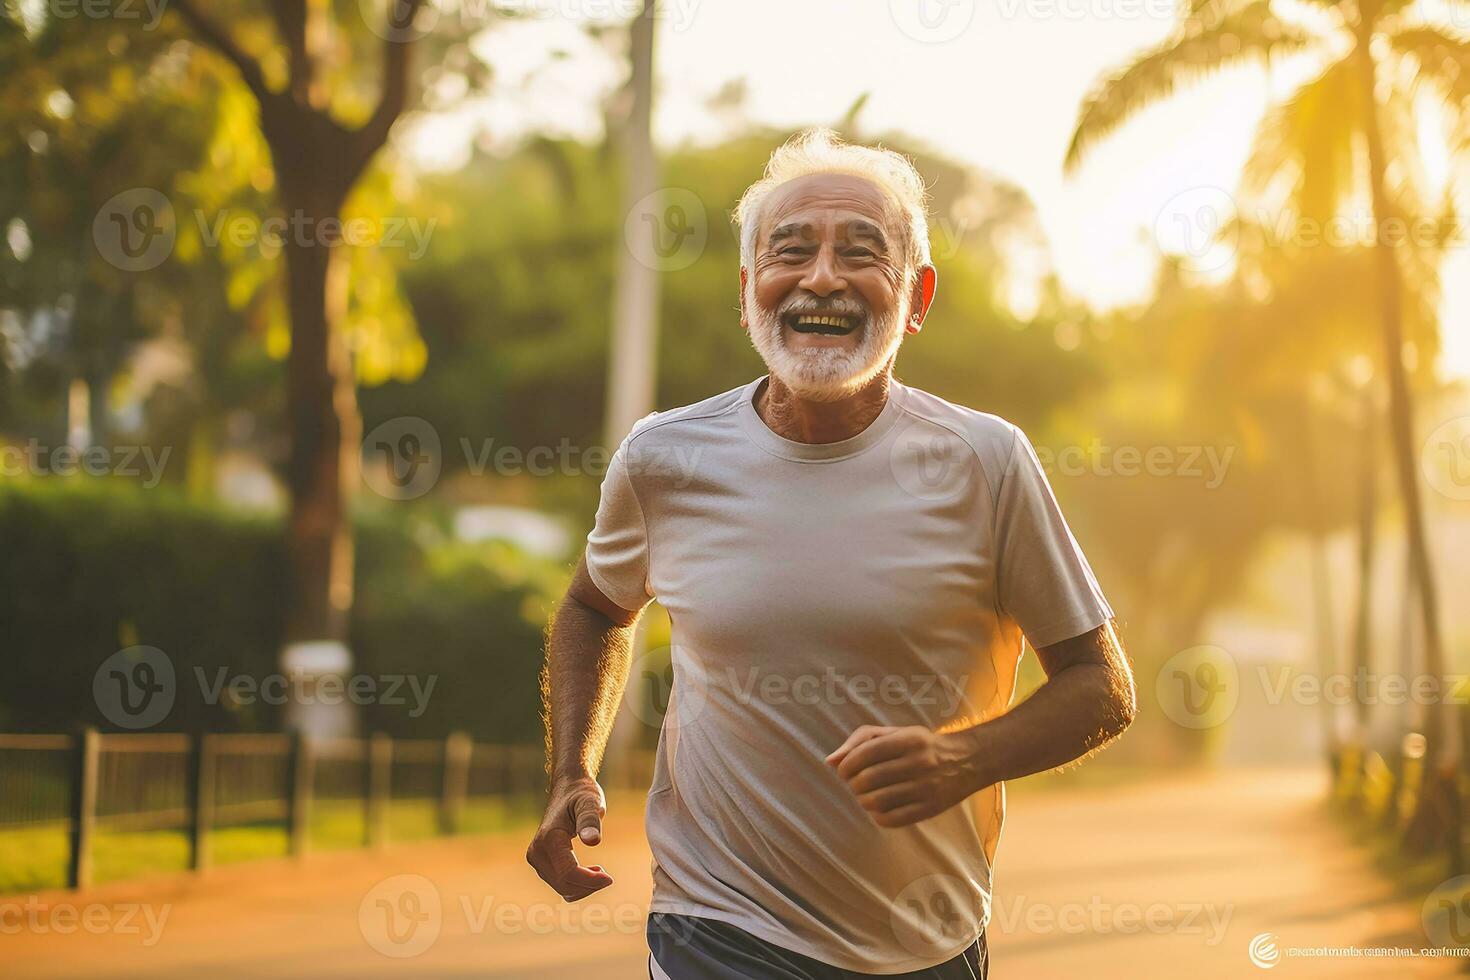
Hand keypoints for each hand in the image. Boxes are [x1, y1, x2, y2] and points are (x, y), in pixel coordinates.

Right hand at [526, 776, 613, 900]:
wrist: (567, 788)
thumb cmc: (581, 793)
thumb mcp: (590, 802)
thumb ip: (590, 821)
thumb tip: (592, 841)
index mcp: (549, 838)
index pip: (568, 873)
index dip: (590, 881)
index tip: (610, 878)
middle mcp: (537, 851)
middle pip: (564, 884)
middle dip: (589, 885)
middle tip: (608, 876)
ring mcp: (536, 858)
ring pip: (562, 887)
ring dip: (583, 886)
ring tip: (599, 871)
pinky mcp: (540, 862)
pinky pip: (559, 884)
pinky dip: (576, 884)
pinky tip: (589, 871)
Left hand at [826, 725, 986, 827]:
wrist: (967, 761)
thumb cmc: (922, 745)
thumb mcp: (895, 733)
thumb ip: (860, 740)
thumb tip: (830, 761)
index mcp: (909, 739)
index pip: (865, 753)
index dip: (846, 765)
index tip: (844, 771)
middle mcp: (919, 762)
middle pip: (868, 780)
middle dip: (852, 784)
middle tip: (855, 784)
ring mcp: (926, 788)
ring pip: (877, 801)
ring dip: (862, 801)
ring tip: (865, 796)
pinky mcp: (930, 808)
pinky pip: (892, 819)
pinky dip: (877, 816)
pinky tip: (879, 808)